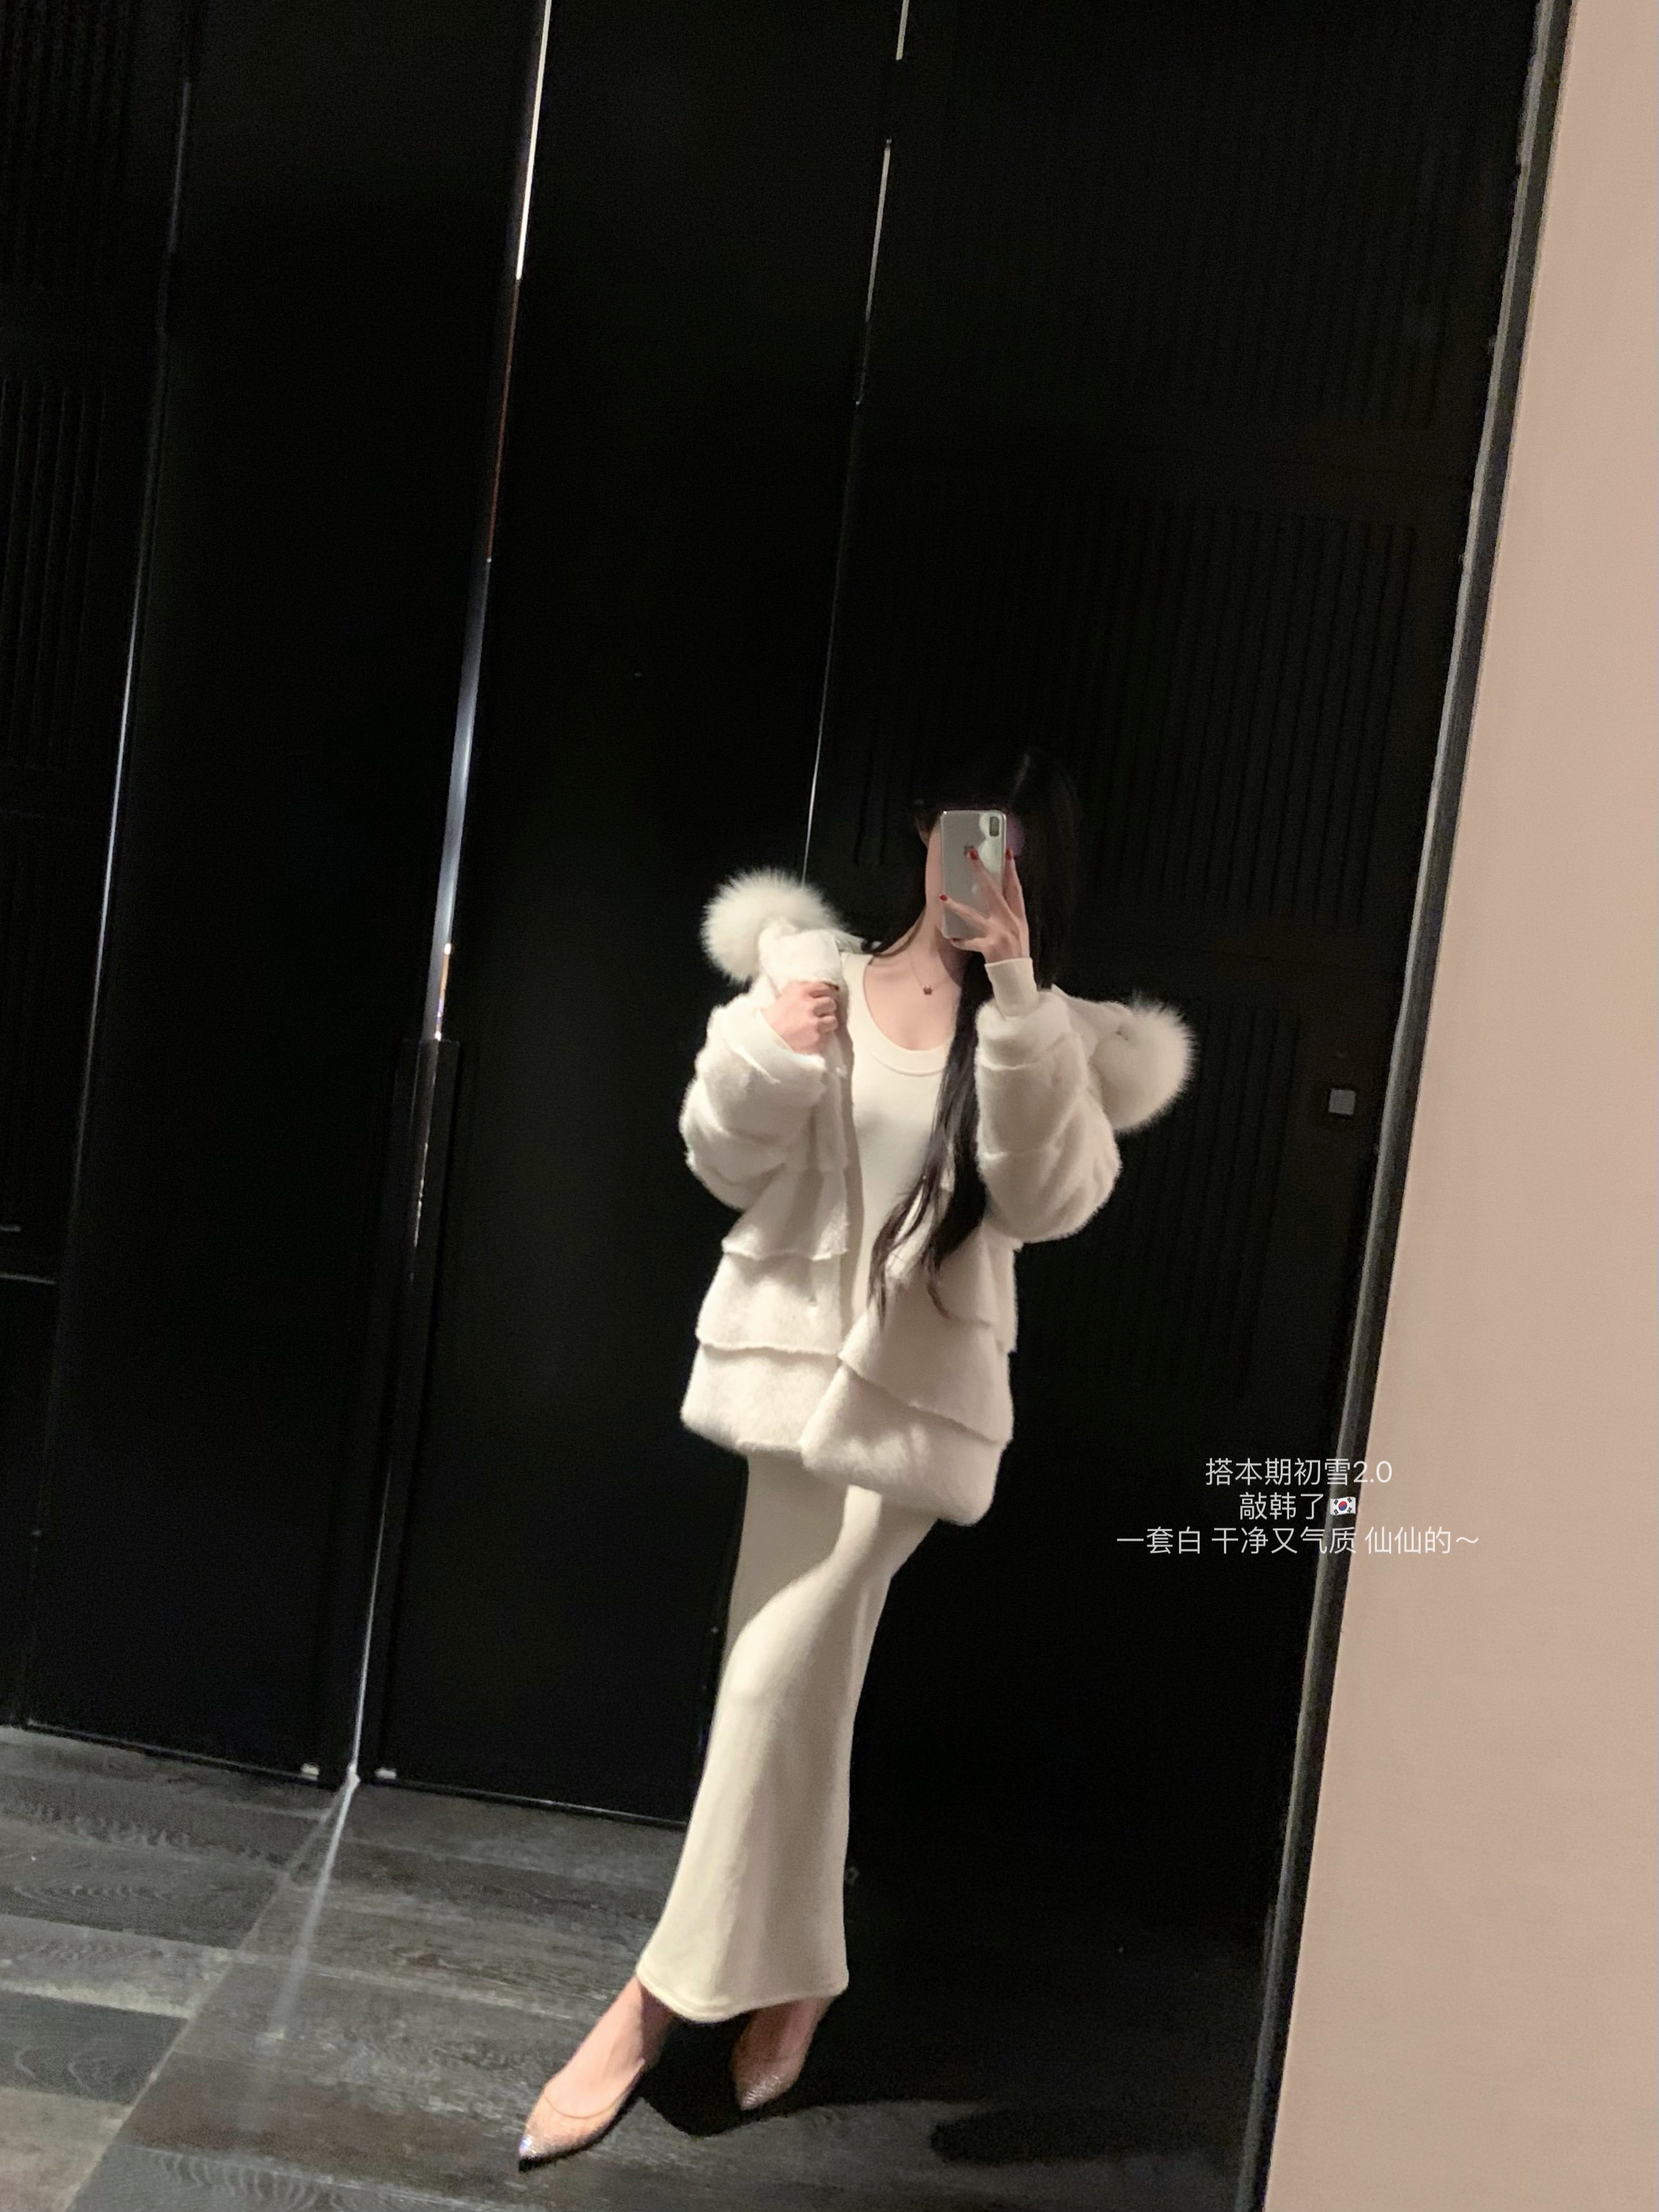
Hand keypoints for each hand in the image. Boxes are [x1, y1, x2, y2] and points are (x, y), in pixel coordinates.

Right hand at [761, 977, 840, 1052]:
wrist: (765, 1038)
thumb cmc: (774, 1016)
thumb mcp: (786, 994)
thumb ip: (803, 987)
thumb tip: (826, 986)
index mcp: (801, 992)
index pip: (824, 988)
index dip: (826, 993)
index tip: (824, 997)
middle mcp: (810, 1006)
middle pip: (831, 1004)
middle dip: (826, 1008)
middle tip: (819, 1013)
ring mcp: (815, 1024)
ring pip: (833, 1021)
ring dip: (826, 1023)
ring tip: (817, 1026)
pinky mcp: (817, 1040)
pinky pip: (828, 1036)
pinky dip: (821, 1037)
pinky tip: (811, 1036)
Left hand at [939, 846, 1030, 965]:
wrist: (1018, 977)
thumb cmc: (1017, 953)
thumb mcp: (1020, 931)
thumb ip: (1010, 913)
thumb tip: (997, 895)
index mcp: (1018, 916)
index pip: (1015, 888)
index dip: (1011, 870)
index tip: (1007, 852)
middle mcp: (1009, 921)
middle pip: (992, 891)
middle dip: (980, 872)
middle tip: (970, 855)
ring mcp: (998, 933)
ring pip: (973, 915)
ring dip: (957, 906)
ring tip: (943, 897)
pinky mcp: (989, 946)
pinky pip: (968, 942)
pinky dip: (959, 940)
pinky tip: (950, 937)